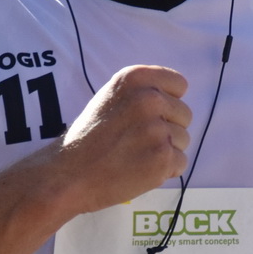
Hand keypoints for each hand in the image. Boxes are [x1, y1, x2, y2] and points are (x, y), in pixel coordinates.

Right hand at [48, 65, 190, 216]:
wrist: (68, 175)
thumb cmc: (88, 138)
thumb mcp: (109, 97)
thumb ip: (141, 93)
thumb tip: (172, 100)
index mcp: (135, 78)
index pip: (179, 85)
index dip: (168, 103)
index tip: (150, 116)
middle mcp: (149, 99)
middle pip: (185, 114)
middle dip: (168, 129)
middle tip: (138, 140)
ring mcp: (157, 129)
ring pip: (184, 139)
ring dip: (166, 150)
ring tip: (136, 155)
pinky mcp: (162, 158)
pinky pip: (181, 162)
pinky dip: (165, 170)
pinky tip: (140, 169)